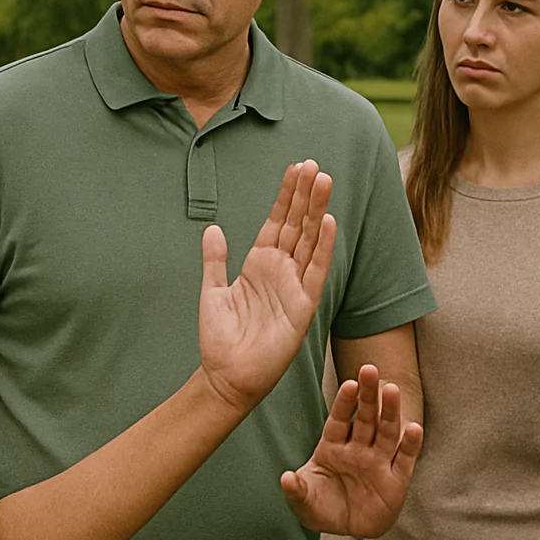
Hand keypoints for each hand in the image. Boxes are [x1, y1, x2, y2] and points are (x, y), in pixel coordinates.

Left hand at [197, 160, 335, 411]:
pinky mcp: (303, 306)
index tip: (295, 168)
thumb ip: (215, 260)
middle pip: (296, 224)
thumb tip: (212, 228)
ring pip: (308, 240)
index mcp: (259, 264)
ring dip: (316, 210)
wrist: (226, 375)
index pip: (277, 221)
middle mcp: (280, 271)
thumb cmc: (220, 339)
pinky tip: (327, 222)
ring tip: (323, 180)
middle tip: (313, 164)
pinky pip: (315, 271)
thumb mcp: (212, 291)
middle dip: (304, 194)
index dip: (286, 195)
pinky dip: (322, 247)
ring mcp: (294, 286)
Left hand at [282, 365, 422, 536]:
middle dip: (367, 395)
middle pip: (365, 418)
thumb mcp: (305, 501)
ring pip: (386, 432)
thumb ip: (296, 490)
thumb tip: (286, 479)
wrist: (348, 530)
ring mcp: (378, 462)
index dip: (344, 403)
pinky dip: (410, 444)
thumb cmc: (323, 507)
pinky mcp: (397, 480)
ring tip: (392, 389)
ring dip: (390, 411)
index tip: (348, 383)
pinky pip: (404, 459)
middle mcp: (358, 449)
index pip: (339, 420)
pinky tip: (413, 428)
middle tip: (369, 369)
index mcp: (333, 447)